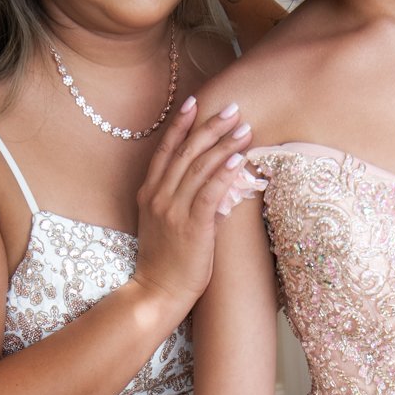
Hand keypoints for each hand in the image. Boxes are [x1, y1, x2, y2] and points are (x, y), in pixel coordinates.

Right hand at [131, 96, 254, 311]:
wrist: (157, 292)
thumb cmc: (168, 261)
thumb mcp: (171, 224)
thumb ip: (190, 201)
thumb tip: (220, 184)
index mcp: (149, 193)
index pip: (165, 150)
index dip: (180, 124)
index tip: (196, 102)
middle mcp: (158, 197)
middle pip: (186, 151)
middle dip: (210, 126)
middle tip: (233, 108)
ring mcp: (172, 210)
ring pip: (199, 167)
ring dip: (224, 144)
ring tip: (244, 128)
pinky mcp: (190, 226)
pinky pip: (208, 192)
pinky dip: (223, 173)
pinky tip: (238, 158)